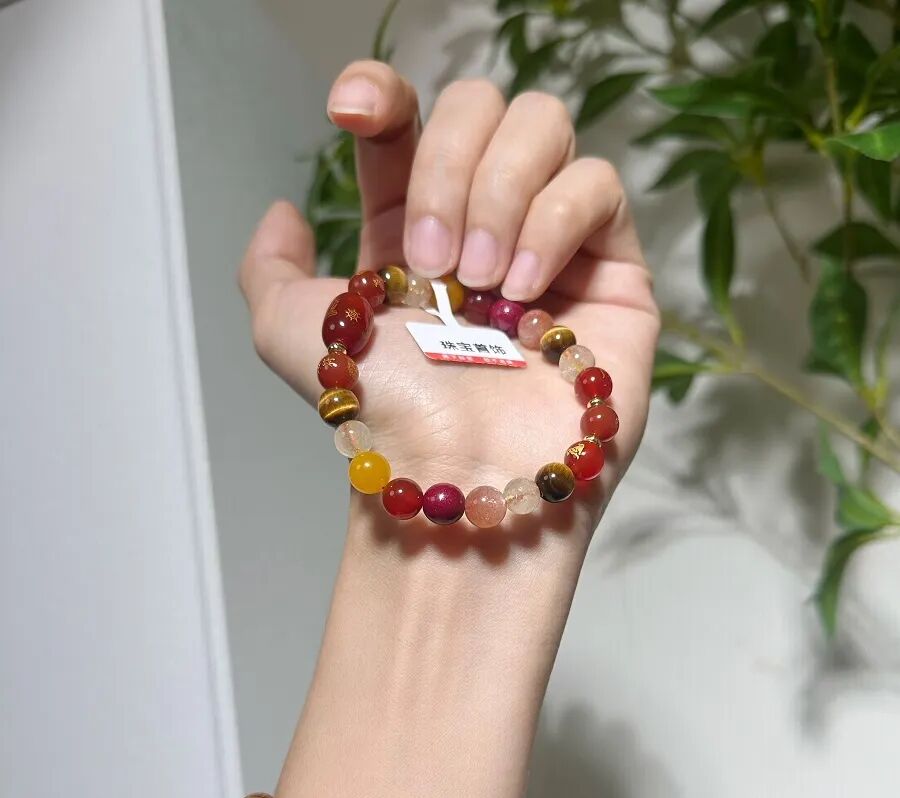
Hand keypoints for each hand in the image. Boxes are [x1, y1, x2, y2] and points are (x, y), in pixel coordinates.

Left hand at [240, 61, 658, 535]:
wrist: (458, 474)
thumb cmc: (384, 415)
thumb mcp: (290, 336)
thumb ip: (269, 269)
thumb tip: (284, 209)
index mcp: (410, 224)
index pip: (408, 117)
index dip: (383, 91)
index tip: (352, 112)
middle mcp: (482, 220)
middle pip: (478, 104)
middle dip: (445, 168)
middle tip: (432, 264)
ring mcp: (553, 239)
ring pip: (544, 125)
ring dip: (499, 193)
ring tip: (482, 282)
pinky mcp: (613, 270)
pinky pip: (599, 184)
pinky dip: (556, 221)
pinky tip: (527, 291)